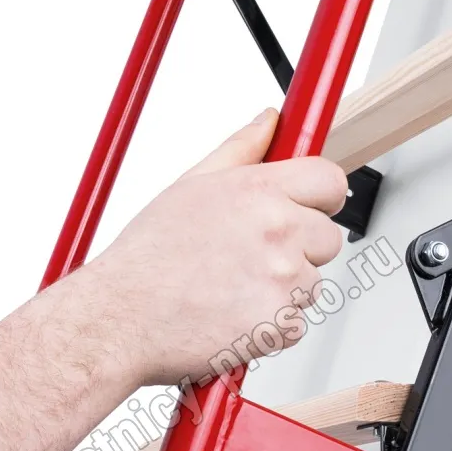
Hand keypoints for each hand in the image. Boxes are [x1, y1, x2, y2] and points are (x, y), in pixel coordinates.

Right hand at [90, 108, 346, 386]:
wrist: (122, 318)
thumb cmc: (146, 260)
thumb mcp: (189, 186)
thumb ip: (241, 149)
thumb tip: (270, 121)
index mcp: (257, 190)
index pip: (329, 181)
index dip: (321, 198)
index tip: (308, 209)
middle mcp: (276, 230)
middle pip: (327, 239)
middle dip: (299, 251)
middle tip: (250, 262)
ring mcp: (282, 279)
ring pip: (311, 285)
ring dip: (282, 293)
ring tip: (231, 292)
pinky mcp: (279, 323)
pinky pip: (296, 325)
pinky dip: (271, 329)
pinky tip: (232, 318)